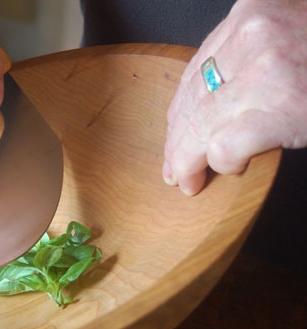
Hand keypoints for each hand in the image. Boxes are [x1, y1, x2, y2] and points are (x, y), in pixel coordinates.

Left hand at [164, 0, 306, 194]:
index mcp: (252, 12)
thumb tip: (211, 97)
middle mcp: (254, 36)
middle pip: (192, 99)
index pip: (195, 70)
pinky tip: (227, 169)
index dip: (178, 110)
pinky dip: (220, 162)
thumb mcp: (289, 33)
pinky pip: (225, 145)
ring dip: (187, 160)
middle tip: (175, 167)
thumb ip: (251, 52)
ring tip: (187, 178)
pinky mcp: (281, 108)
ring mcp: (266, 71)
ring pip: (199, 126)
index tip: (173, 133)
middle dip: (177, 140)